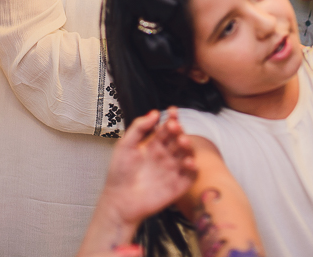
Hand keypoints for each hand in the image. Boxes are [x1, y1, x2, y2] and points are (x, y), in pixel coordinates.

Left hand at [98, 108, 196, 228]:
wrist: (119, 201)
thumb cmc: (119, 174)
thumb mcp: (125, 146)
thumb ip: (138, 128)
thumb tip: (154, 112)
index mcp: (153, 146)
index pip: (167, 129)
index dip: (171, 119)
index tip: (173, 111)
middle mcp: (165, 156)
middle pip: (178, 140)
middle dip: (179, 131)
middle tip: (175, 127)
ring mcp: (172, 171)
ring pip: (187, 155)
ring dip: (188, 147)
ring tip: (183, 142)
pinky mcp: (177, 186)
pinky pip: (190, 176)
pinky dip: (193, 169)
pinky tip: (188, 162)